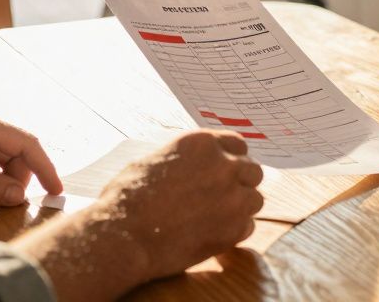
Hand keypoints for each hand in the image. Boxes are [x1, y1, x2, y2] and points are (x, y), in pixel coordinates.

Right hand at [16, 130, 263, 301]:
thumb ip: (185, 158)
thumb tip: (194, 163)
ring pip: (255, 200)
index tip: (226, 171)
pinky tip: (213, 234)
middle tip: (223, 198)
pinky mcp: (234, 228)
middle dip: (241, 183)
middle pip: (253, 171)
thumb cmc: (128, 198)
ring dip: (240, 208)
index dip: (232, 159)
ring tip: (216, 218)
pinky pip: (248, 227)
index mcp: (202, 143)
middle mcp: (224, 165)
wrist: (123, 235)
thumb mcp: (155, 159)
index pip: (238, 144)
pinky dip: (234, 232)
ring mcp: (233, 197)